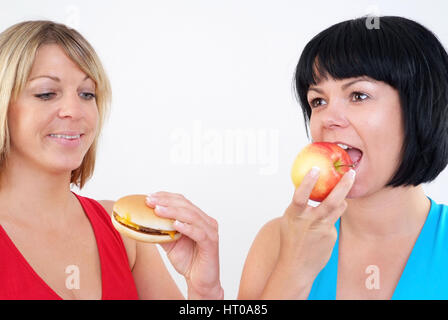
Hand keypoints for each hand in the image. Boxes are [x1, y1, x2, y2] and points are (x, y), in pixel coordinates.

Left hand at [145, 191, 222, 299]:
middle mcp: (206, 221)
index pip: (182, 201)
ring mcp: (210, 231)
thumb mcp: (171, 243)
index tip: (150, 196)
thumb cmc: (188, 261)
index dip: (166, 196)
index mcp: (198, 218)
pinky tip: (175, 224)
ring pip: (192, 216)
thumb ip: (162, 231)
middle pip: (186, 206)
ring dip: (174, 212)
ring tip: (159, 210)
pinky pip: (199, 233)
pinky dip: (187, 227)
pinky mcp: (211, 243)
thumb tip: (144, 222)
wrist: (200, 281)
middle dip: (167, 202)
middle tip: (150, 201)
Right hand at [278, 167, 355, 282]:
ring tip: (343, 189)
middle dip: (343, 185)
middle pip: (331, 201)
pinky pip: (334, 221)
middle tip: (352, 173)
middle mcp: (310, 222)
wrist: (297, 267)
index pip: (301, 196)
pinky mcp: (332, 236)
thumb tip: (308, 186)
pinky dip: (330, 219)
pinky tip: (321, 229)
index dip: (308, 182)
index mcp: (294, 216)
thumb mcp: (289, 220)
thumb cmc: (291, 240)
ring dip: (342, 198)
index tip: (315, 169)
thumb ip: (299, 206)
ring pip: (338, 208)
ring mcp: (323, 230)